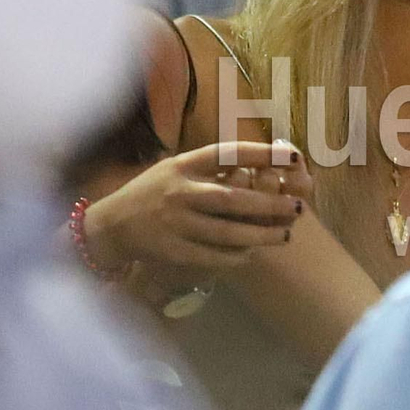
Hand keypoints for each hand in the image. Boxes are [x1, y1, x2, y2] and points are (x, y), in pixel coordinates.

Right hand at [83, 141, 311, 273]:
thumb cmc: (154, 193)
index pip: (227, 154)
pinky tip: (253, 252)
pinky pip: (213, 255)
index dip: (261, 154)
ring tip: (285, 235)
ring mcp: (176, 224)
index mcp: (183, 166)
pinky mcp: (173, 251)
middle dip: (270, 204)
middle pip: (233, 199)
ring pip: (228, 232)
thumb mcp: (177, 169)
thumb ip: (212, 168)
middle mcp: (180, 192)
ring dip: (261, 235)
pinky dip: (237, 255)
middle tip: (298, 207)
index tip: (293, 156)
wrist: (111, 226)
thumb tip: (262, 164)